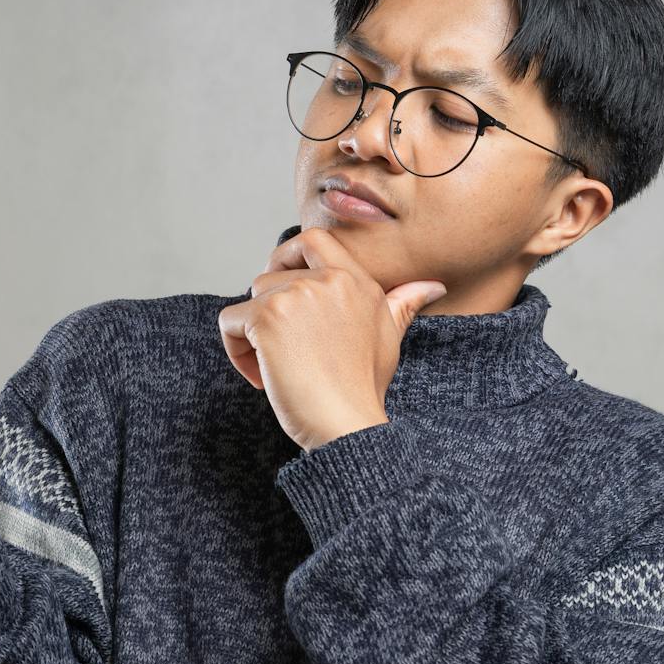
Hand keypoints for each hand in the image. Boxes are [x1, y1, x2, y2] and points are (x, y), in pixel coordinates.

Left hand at [217, 227, 446, 450]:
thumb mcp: (389, 338)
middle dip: (265, 305)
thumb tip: (434, 287)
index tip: (283, 289)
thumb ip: (403, 304)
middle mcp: (328, 279)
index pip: (313, 239)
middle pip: (271, 273)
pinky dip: (235, 350)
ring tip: (274, 369)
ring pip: (250, 297)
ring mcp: (295, 295)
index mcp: (356, 280)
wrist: (347, 423)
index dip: (289, 256)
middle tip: (274, 340)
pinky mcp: (266, 316)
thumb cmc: (364, 388)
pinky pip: (229, 321)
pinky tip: (261, 378)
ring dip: (251, 335)